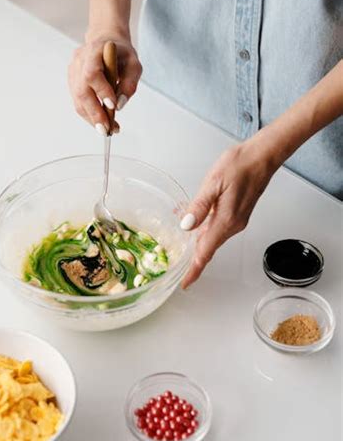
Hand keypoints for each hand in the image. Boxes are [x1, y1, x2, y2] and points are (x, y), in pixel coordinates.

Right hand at [68, 34, 141, 134]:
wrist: (106, 41)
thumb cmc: (121, 53)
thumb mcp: (134, 64)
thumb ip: (129, 84)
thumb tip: (119, 106)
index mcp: (94, 50)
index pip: (92, 73)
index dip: (101, 91)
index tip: (113, 107)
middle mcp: (79, 60)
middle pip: (82, 91)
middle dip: (95, 113)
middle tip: (107, 130)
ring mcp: (72, 70)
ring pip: (78, 100)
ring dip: (92, 118)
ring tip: (107, 130)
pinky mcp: (71, 80)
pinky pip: (78, 101)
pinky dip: (89, 114)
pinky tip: (101, 121)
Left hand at [180, 139, 278, 287]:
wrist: (263, 157)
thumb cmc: (240, 165)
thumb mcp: (213, 183)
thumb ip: (199, 206)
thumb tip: (186, 225)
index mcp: (226, 220)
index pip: (206, 252)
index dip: (194, 270)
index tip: (185, 283)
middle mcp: (233, 225)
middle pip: (209, 249)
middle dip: (193, 260)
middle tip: (177, 268)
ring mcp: (237, 220)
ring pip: (213, 238)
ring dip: (198, 244)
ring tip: (182, 249)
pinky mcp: (238, 214)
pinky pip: (218, 229)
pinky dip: (205, 232)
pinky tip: (195, 227)